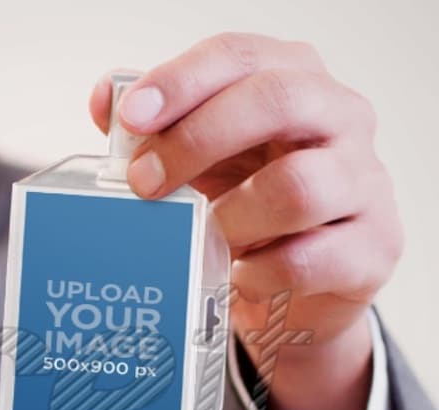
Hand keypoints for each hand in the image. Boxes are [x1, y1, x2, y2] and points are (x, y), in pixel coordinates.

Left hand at [88, 34, 403, 409]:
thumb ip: (154, 128)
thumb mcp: (198, 157)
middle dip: (197, 141)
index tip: (131, 119)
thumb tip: (105, 100)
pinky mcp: (374, 248)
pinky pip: (310, 259)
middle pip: (278, 101)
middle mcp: (340, 119)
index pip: (241, 56)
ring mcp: (364, 182)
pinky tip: (238, 277)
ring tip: (203, 237)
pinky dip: (258, 273)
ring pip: (299, 186)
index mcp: (293, 80)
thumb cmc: (246, 201)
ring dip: (231, 217)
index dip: (181, 82)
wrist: (300, 284)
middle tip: (144, 184)